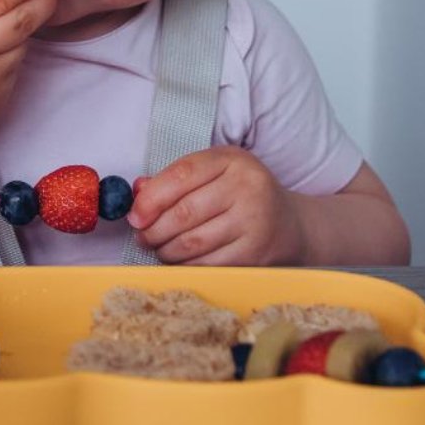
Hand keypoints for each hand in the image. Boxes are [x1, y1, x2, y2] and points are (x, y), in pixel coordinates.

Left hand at [127, 147, 307, 264]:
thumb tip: (137, 191)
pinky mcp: (255, 254)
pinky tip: (179, 260)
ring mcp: (254, 222)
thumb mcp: (212, 174)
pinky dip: (184, 265)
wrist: (290, 225)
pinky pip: (206, 264)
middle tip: (142, 236)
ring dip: (165, 250)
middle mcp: (247, 188)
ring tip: (158, 248)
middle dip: (153, 229)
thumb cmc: (239, 195)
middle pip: (184, 213)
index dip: (151, 198)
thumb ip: (173, 180)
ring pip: (192, 242)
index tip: (134, 216)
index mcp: (232, 160)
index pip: (182, 175)